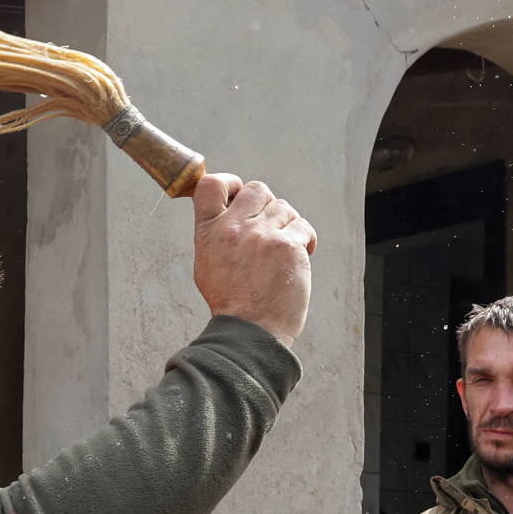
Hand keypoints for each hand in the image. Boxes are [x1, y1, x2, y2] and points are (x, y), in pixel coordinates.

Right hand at [191, 172, 315, 345]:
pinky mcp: (288, 246)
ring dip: (287, 224)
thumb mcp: (207, 263)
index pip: (211, 184)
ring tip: (283, 250)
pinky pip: (303, 226)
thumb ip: (217, 233)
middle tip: (269, 227)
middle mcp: (234, 228)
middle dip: (267, 204)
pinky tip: (300, 254)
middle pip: (257, 189)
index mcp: (209, 231)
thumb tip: (230, 209)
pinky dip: (305, 238)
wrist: (251, 331)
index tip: (239, 193)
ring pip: (283, 207)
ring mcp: (262, 235)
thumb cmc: (231, 302)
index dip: (230, 182)